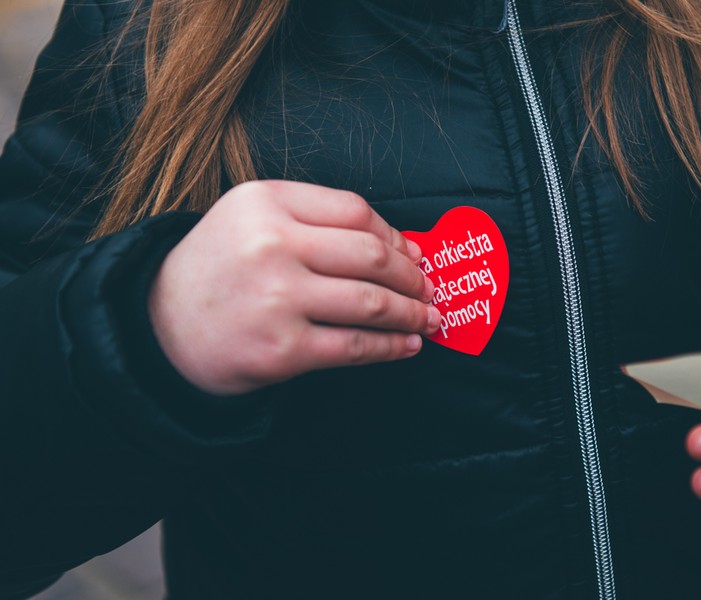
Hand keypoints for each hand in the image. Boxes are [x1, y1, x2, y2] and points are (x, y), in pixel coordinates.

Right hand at [149, 180, 439, 394]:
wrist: (157, 328)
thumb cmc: (215, 270)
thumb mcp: (249, 219)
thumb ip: (315, 220)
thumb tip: (401, 247)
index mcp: (265, 202)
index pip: (355, 211)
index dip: (395, 235)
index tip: (414, 254)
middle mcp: (271, 244)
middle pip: (371, 255)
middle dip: (413, 276)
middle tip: (430, 289)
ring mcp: (277, 298)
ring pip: (371, 301)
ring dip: (411, 312)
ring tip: (429, 319)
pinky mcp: (282, 349)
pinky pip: (354, 345)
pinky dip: (390, 347)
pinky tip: (407, 345)